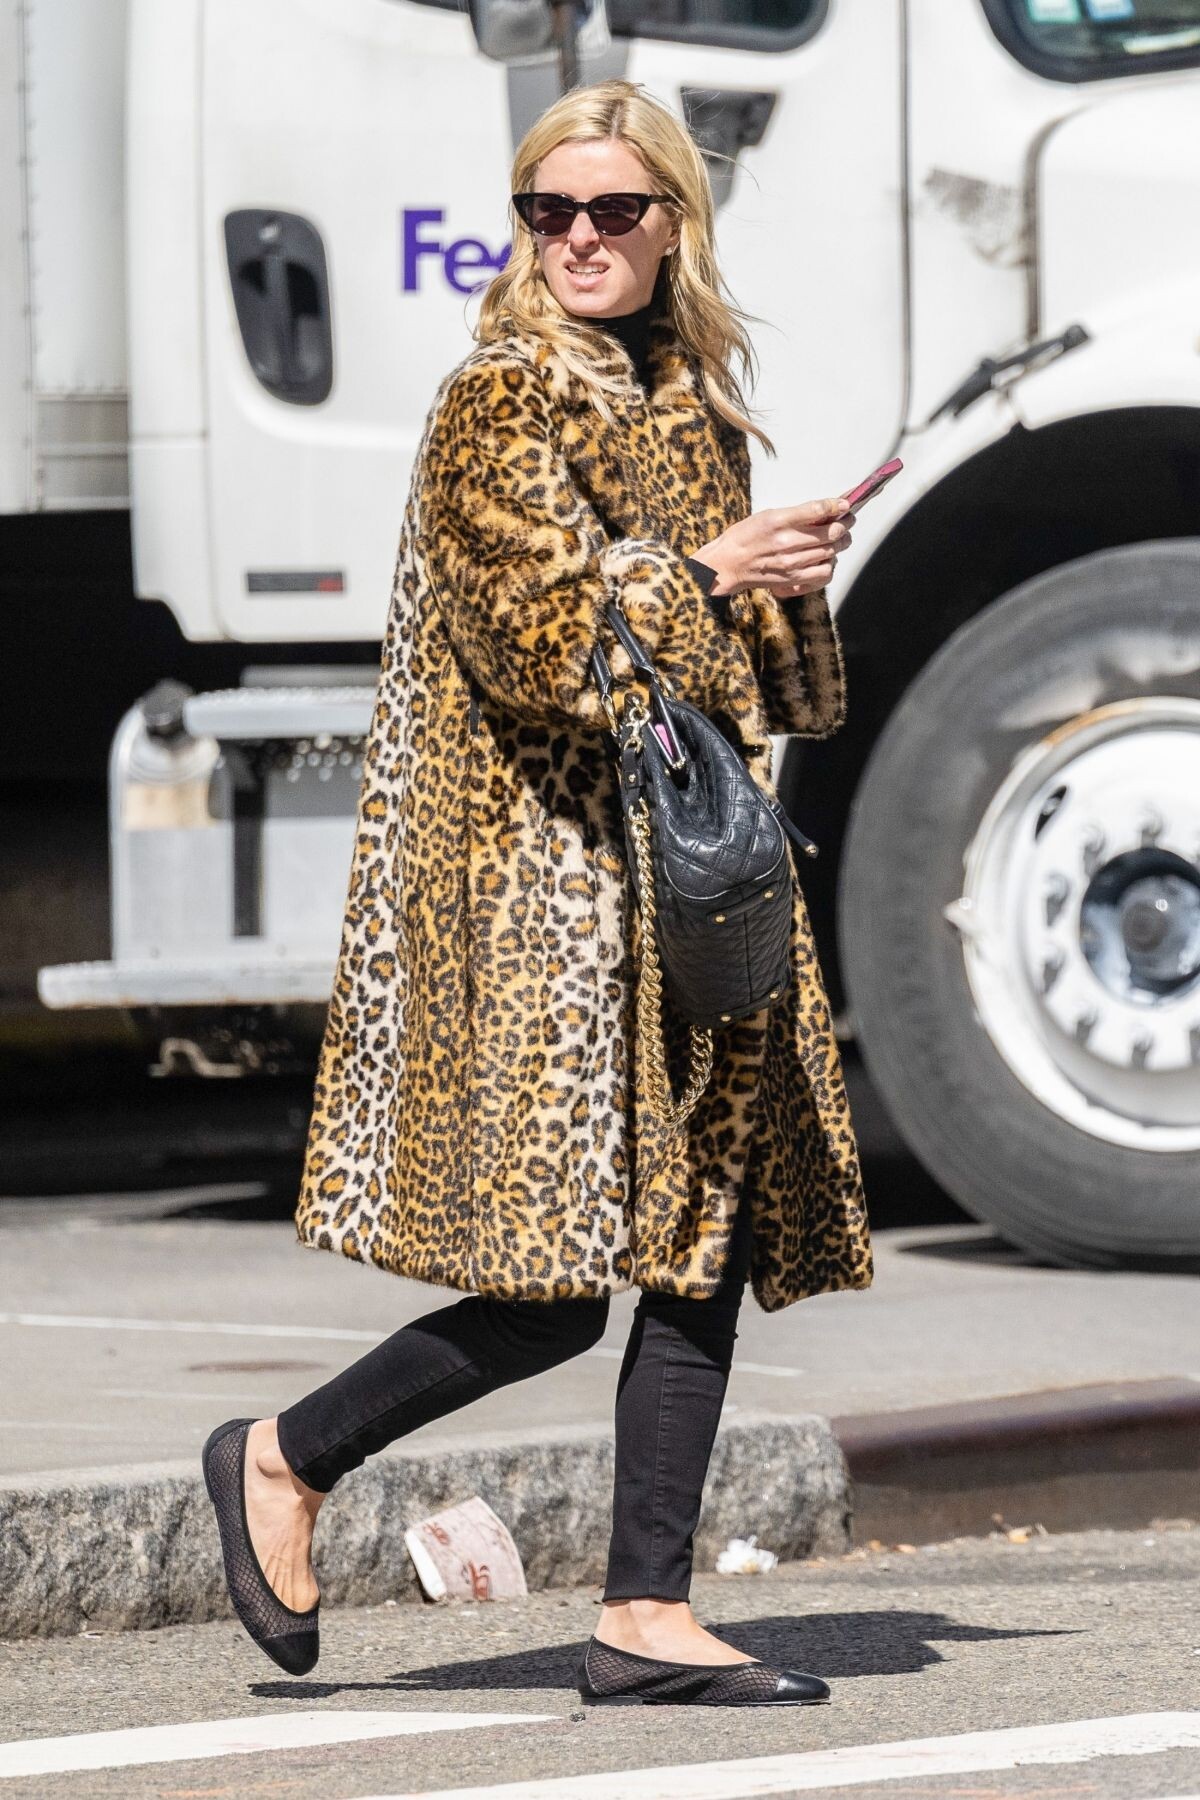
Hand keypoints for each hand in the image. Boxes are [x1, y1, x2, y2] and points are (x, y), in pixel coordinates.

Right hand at [697, 497, 856, 598]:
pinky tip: (827, 558)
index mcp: (778, 521)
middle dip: (845, 524)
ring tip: (841, 538)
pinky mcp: (792, 578)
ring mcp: (791, 563)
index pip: (817, 510)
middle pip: (830, 533)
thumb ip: (796, 514)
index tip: (846, 503)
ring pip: (831, 551)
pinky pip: (823, 573)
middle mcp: (786, 542)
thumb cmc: (746, 537)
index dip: (836, 505)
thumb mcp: (768, 515)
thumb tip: (825, 511)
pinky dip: (830, 564)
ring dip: (841, 543)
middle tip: (848, 520)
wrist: (728, 564)